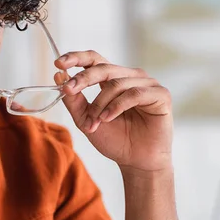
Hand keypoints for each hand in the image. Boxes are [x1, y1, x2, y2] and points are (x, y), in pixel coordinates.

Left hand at [55, 50, 172, 172]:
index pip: (95, 59)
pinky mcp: (160, 94)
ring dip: (100, 104)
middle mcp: (130, 77)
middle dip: (83, 79)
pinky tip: (107, 118)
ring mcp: (147, 84)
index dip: (77, 58)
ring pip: (116, 84)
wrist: (136, 162)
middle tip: (68, 90)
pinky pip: (134, 94)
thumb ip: (73, 100)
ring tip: (94, 122)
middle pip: (103, 67)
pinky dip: (117, 106)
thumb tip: (58, 75)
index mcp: (113, 79)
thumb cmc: (115, 140)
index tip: (59, 63)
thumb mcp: (86, 119)